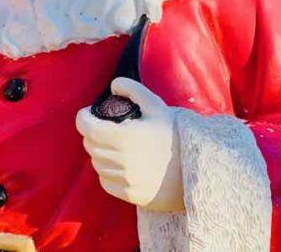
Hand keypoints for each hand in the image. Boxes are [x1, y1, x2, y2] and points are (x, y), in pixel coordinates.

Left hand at [76, 77, 183, 212]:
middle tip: (101, 127)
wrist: (198, 169)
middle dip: (91, 134)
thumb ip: (133, 90)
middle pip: (90, 146)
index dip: (82, 118)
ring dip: (99, 152)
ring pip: (96, 164)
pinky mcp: (131, 195)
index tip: (87, 114)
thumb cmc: (175, 135)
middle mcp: (122, 160)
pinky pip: (106, 182)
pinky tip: (118, 164)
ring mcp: (126, 180)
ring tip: (111, 145)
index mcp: (125, 136)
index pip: (88, 128)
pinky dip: (106, 172)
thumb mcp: (156, 106)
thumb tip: (113, 86)